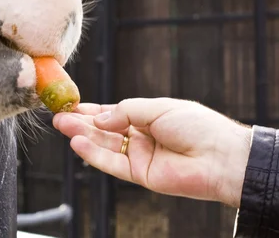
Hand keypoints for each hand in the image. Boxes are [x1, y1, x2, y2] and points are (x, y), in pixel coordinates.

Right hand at [52, 97, 251, 207]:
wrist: (219, 156)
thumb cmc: (197, 126)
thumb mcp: (158, 108)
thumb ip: (126, 111)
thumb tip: (100, 117)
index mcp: (149, 117)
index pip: (115, 113)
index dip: (93, 109)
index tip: (72, 104)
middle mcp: (142, 136)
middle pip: (106, 129)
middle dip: (82, 122)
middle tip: (59, 116)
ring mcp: (141, 156)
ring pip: (106, 146)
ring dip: (83, 136)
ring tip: (62, 125)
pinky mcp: (141, 175)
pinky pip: (113, 164)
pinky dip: (95, 154)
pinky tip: (78, 143)